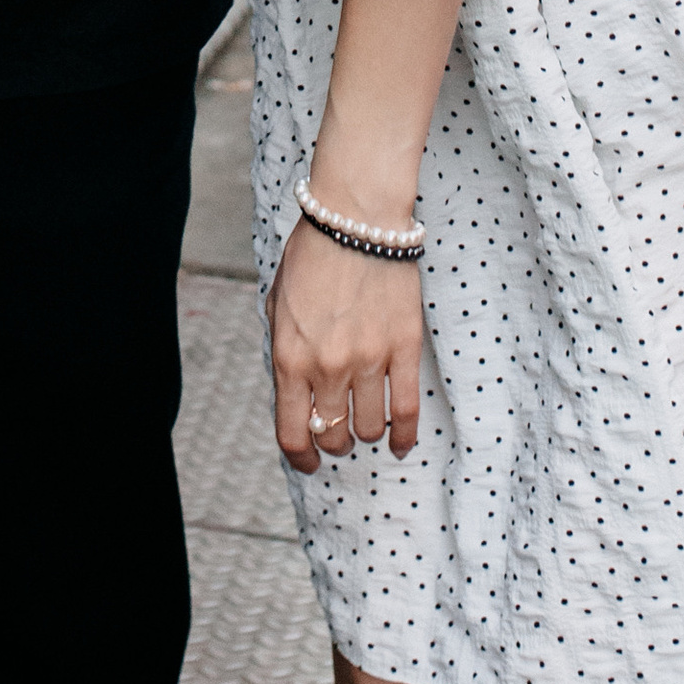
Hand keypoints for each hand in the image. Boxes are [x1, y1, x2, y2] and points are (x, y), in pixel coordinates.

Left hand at [270, 216, 424, 471]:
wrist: (356, 220)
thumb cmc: (312, 256)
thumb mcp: (277, 304)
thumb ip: (283, 351)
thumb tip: (293, 391)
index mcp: (289, 357)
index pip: (292, 432)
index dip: (300, 458)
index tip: (308, 463)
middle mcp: (327, 367)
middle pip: (332, 434)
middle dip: (333, 443)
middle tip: (337, 436)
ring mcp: (368, 360)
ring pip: (369, 427)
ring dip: (365, 434)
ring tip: (365, 427)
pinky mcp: (403, 350)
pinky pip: (405, 410)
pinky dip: (403, 436)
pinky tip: (400, 444)